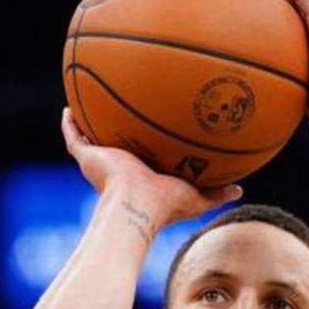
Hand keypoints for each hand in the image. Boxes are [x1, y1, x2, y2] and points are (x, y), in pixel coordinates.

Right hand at [60, 107, 241, 227]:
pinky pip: (73, 136)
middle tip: (122, 111)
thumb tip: (240, 190)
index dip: (145, 144)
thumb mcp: (197, 197)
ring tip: (90, 103)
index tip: (151, 128)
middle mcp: (120, 167)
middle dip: (118, 131)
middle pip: (116, 146)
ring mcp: (101, 162)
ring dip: (90, 124)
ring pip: (91, 139)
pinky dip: (69, 123)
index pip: (142, 156)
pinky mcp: (87, 157)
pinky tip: (69, 107)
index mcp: (142, 174)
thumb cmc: (166, 205)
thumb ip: (217, 193)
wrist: (137, 206)